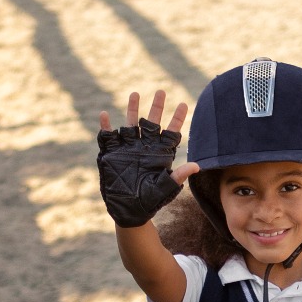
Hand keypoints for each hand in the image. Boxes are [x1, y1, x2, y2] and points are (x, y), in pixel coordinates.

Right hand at [97, 90, 199, 228]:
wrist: (128, 210)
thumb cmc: (150, 201)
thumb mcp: (165, 188)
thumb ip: (178, 175)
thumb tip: (197, 166)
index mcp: (159, 154)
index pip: (171, 132)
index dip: (177, 118)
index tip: (184, 104)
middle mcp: (145, 147)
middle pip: (152, 122)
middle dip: (157, 107)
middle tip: (162, 91)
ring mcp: (128, 148)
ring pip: (131, 123)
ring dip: (133, 109)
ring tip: (135, 94)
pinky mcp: (113, 153)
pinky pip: (108, 136)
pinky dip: (106, 126)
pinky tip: (104, 115)